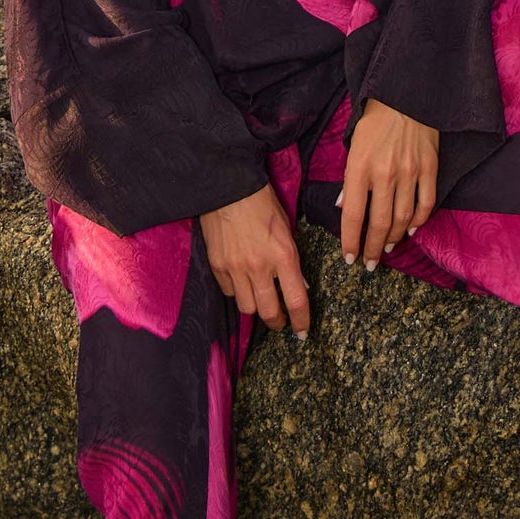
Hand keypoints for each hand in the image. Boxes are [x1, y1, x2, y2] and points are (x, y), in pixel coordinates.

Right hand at [201, 185, 310, 334]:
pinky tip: (241, 282)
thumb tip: (298, 285)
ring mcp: (235, 268)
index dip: (301, 321)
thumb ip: (291, 259)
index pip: (296, 300)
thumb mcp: (286, 229)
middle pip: (268, 312)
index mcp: (283, 255)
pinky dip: (236, 291)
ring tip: (260, 300)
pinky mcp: (217, 265)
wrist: (228, 187)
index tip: (302, 332)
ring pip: (246, 307)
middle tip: (280, 322)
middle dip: (277, 322)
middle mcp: (259, 266)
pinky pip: (228, 291)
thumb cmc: (262, 203)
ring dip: (255, 307)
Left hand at [338, 99, 438, 266]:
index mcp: (360, 168)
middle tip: (370, 264)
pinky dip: (418, 221)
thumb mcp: (353, 147)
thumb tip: (345, 208)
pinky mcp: (430, 168)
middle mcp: (385, 174)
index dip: (350, 241)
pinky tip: (410, 230)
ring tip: (387, 249)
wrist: (406, 95)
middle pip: (379, 224)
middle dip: (373, 249)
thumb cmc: (375, 121)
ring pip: (403, 219)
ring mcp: (410, 172)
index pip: (353, 216)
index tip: (349, 258)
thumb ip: (350, 180)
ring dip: (393, 239)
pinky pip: (426, 203)